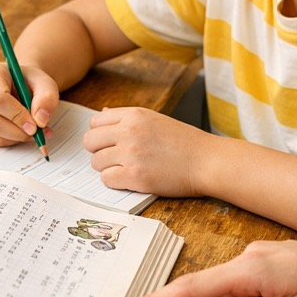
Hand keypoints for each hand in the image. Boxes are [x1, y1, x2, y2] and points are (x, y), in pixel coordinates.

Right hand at [0, 62, 57, 146]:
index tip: (35, 126)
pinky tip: (18, 130)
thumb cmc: (29, 82)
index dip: (17, 116)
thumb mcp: (44, 83)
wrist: (18, 85)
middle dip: (17, 131)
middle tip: (36, 132)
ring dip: (15, 138)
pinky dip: (9, 140)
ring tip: (31, 130)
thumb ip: (47, 98)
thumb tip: (40, 120)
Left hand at [83, 106, 218, 196]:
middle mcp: (129, 132)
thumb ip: (127, 118)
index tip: (110, 143)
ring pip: (96, 162)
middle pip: (90, 142)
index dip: (100, 134)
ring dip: (107, 168)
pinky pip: (106, 179)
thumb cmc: (184, 142)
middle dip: (99, 151)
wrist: (207, 161)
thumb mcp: (155, 119)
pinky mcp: (135, 176)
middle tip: (114, 158)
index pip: (95, 122)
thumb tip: (101, 114)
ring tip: (126, 169)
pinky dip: (115, 181)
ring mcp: (131, 154)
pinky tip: (131, 179)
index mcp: (134, 115)